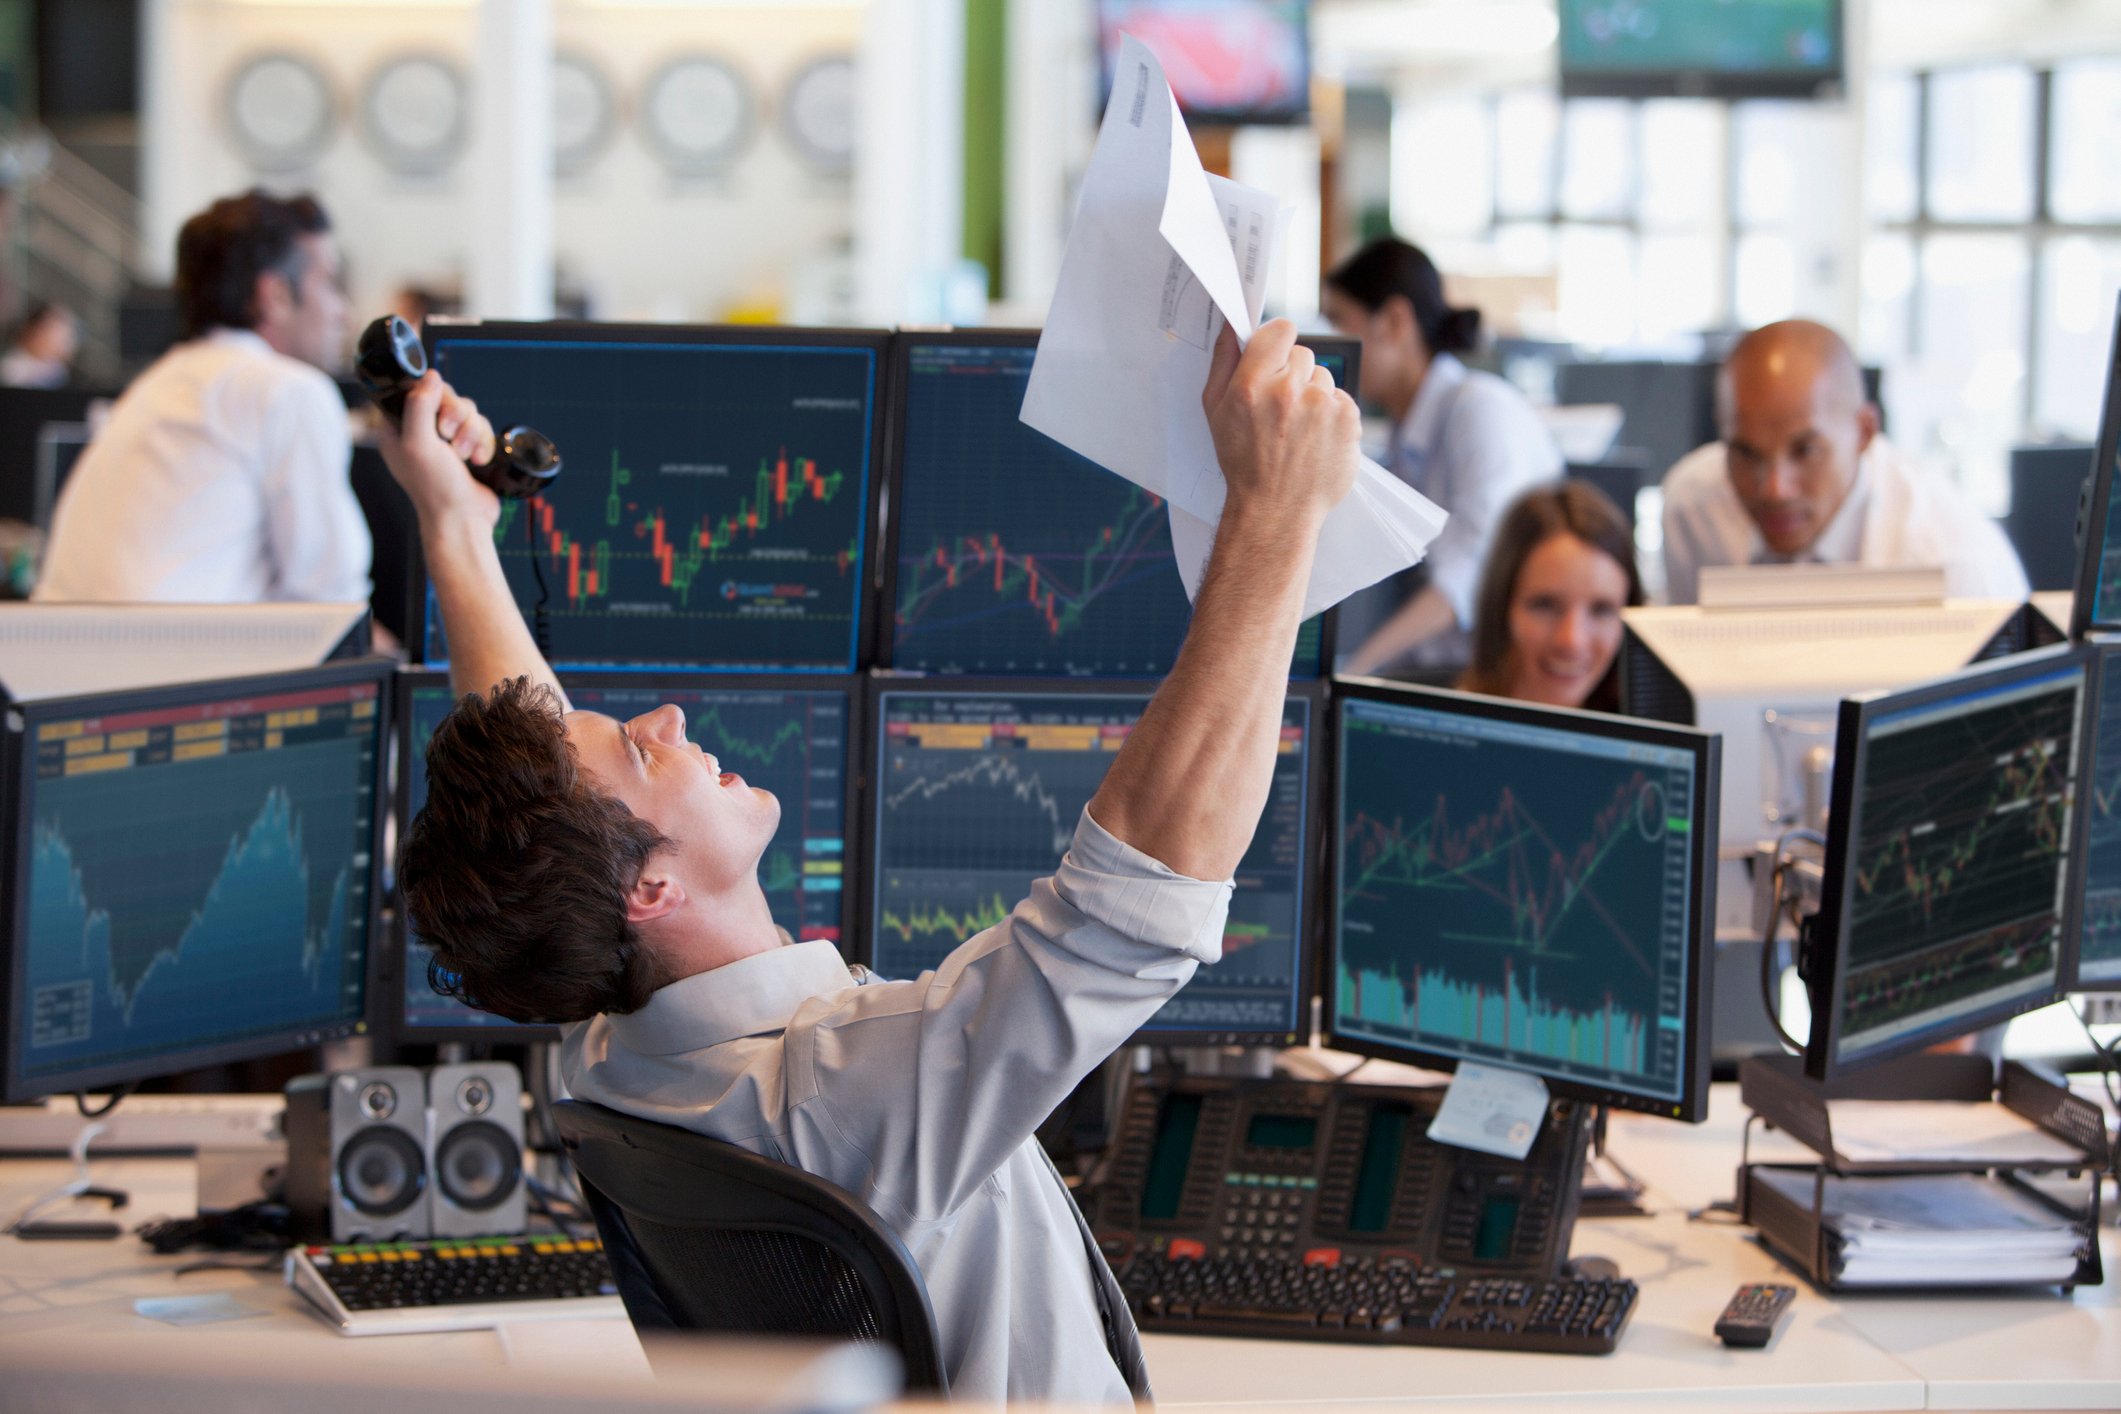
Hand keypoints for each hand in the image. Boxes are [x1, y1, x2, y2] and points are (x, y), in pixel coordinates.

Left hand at [377, 371, 500, 529]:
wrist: (463, 519)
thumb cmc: (435, 488)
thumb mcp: (418, 444)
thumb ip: (419, 405)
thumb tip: (431, 375)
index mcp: (397, 427)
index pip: (417, 390)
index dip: (433, 398)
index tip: (438, 421)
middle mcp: (421, 430)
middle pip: (448, 397)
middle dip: (457, 419)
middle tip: (450, 441)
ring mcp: (446, 438)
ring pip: (468, 411)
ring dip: (471, 433)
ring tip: (465, 457)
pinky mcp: (468, 445)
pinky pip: (482, 426)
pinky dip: (483, 443)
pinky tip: (476, 461)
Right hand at [1201, 319, 1359, 529]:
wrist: (1276, 510)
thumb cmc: (1243, 462)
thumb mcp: (1216, 411)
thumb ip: (1223, 362)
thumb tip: (1233, 326)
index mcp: (1251, 385)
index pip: (1280, 330)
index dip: (1279, 342)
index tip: (1276, 357)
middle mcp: (1288, 391)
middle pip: (1303, 353)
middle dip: (1294, 375)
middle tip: (1282, 409)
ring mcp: (1322, 405)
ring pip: (1325, 378)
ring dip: (1315, 396)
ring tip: (1299, 429)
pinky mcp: (1348, 419)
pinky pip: (1343, 399)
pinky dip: (1333, 416)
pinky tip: (1317, 439)